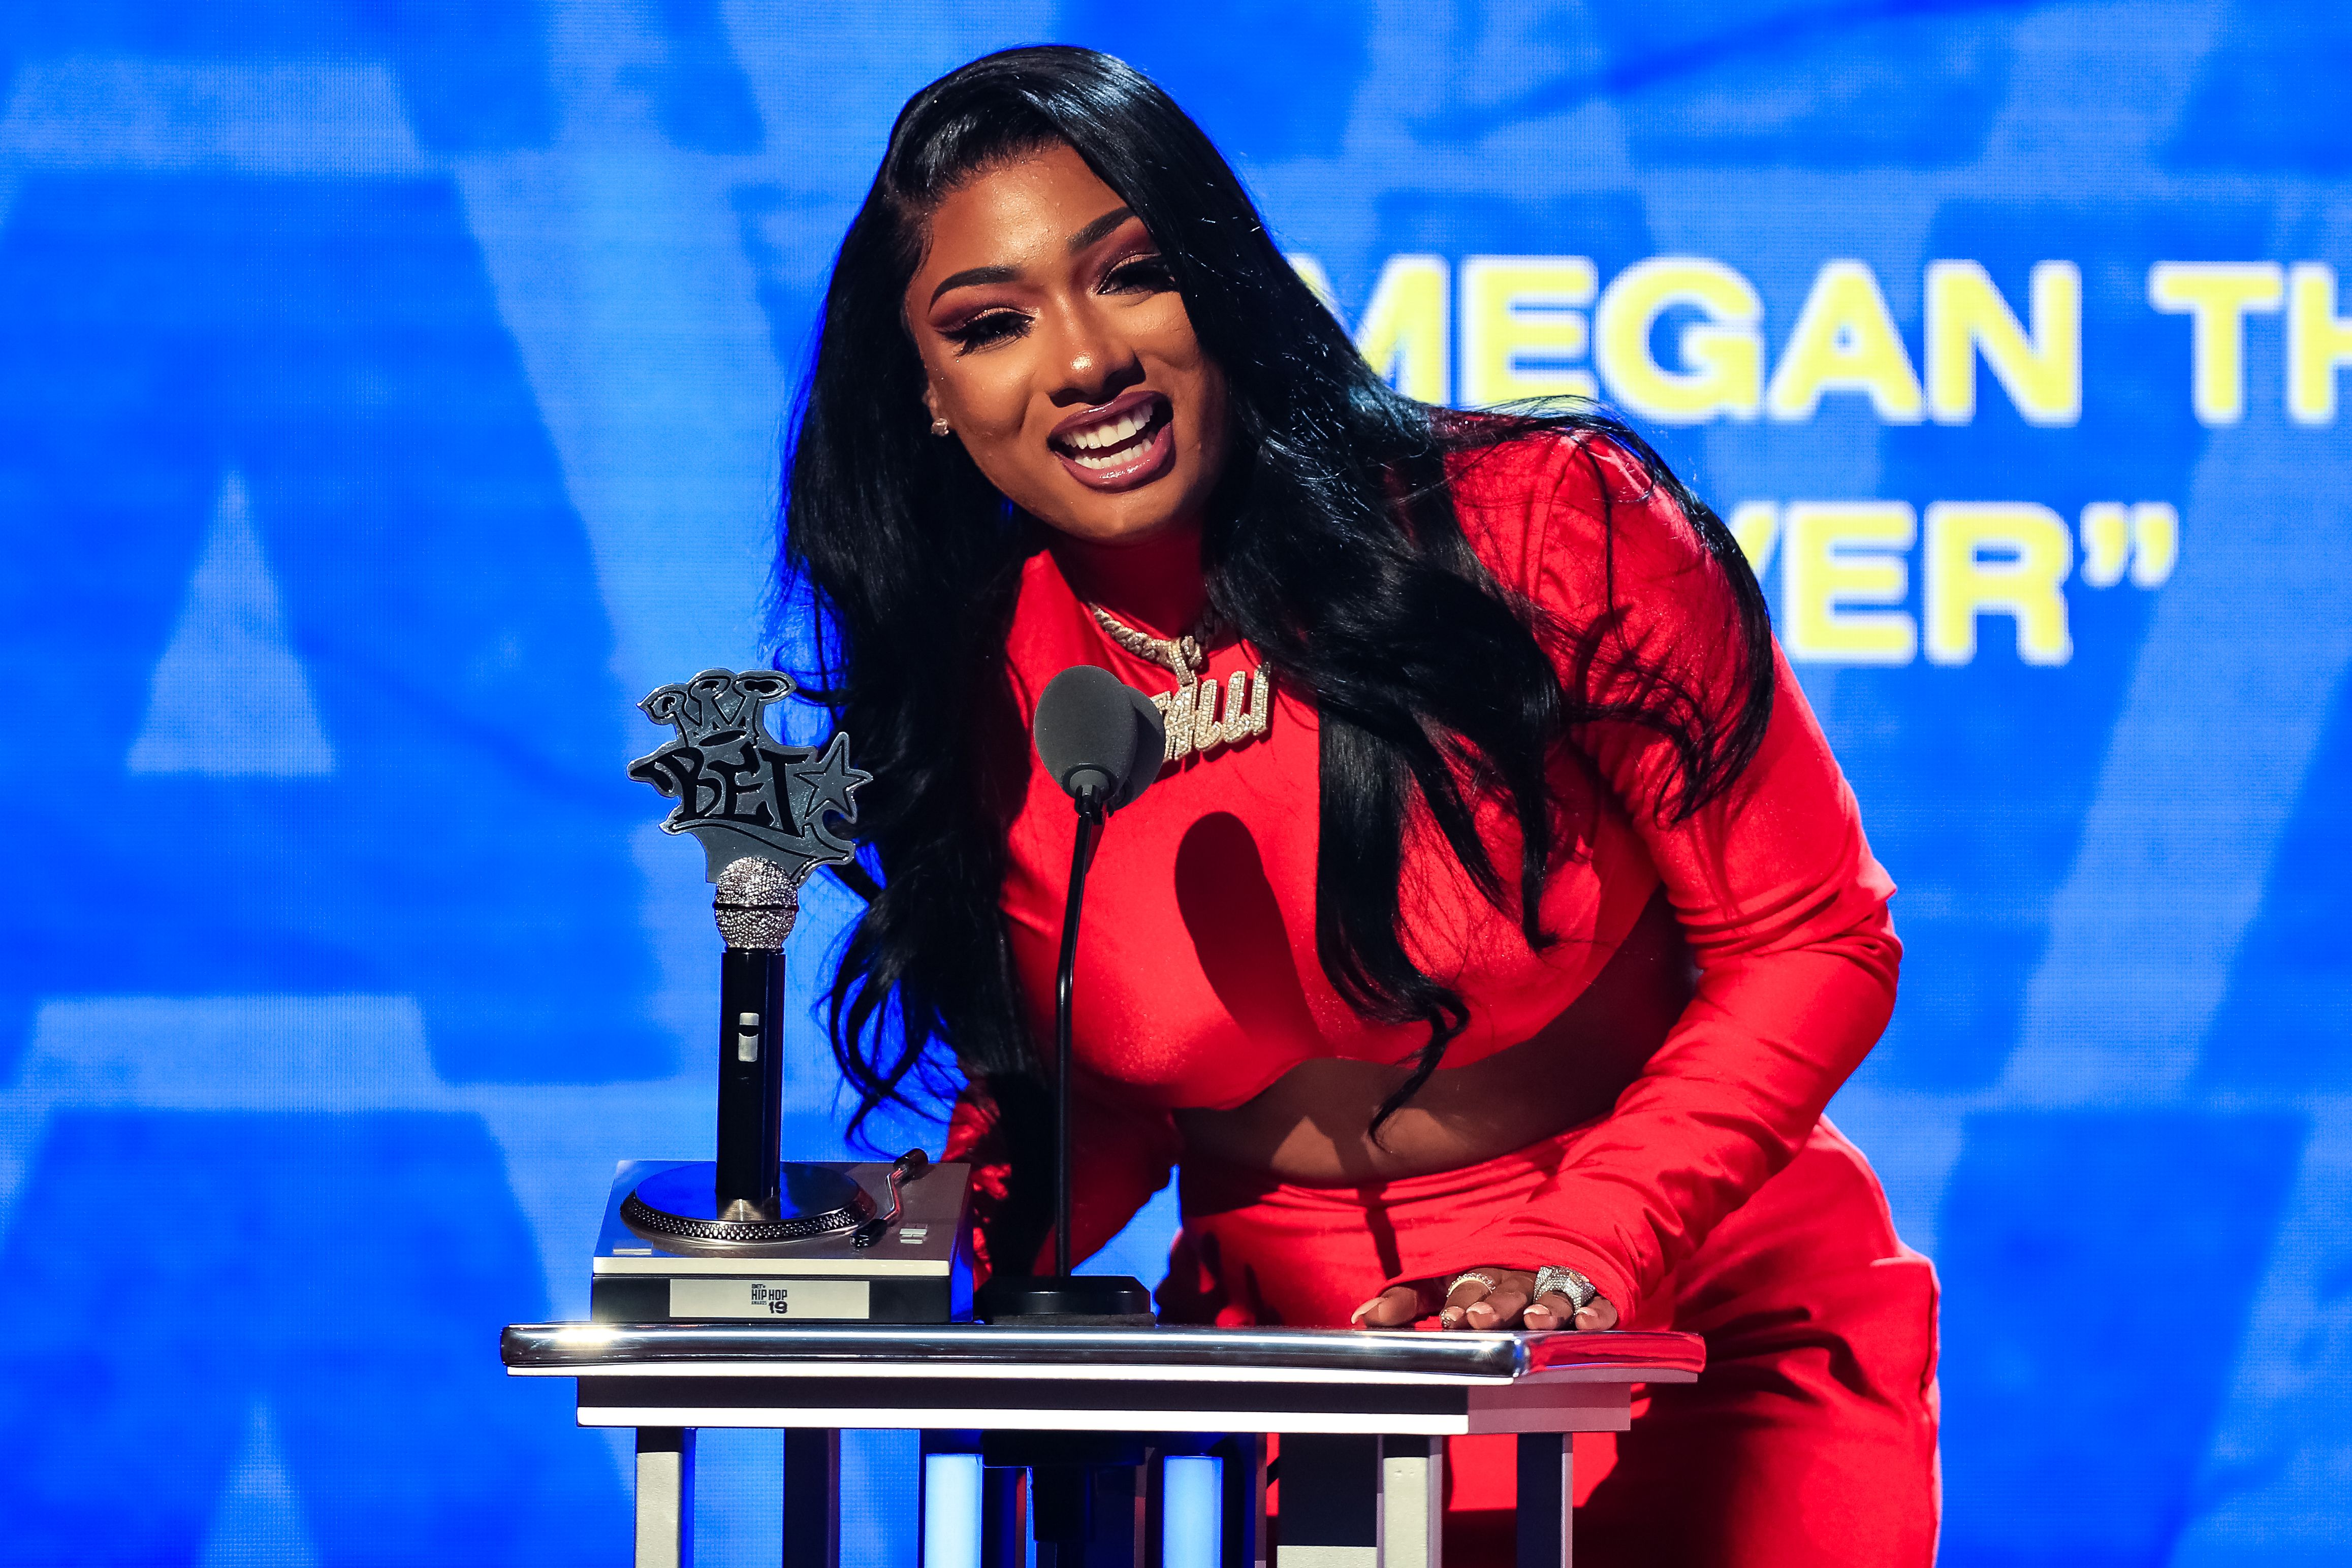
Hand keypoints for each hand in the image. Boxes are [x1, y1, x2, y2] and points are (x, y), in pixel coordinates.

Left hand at [1350, 1267, 1618, 1331]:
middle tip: (1479, 1320)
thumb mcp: (1448, 1278)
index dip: (1457, 1303)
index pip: (1466, 1287)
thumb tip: (1359, 1319)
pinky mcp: (1594, 1294)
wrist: (1565, 1236)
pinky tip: (1586, 1324)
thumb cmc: (1495, 1271)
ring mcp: (1558, 1285)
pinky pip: (1597, 1303)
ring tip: (1534, 1322)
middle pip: (1505, 1291)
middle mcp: (1519, 1278)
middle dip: (1492, 1306)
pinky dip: (1594, 1313)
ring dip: (1543, 1309)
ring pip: (1550, 1296)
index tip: (1448, 1318)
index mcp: (1483, 1273)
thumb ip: (1406, 1299)